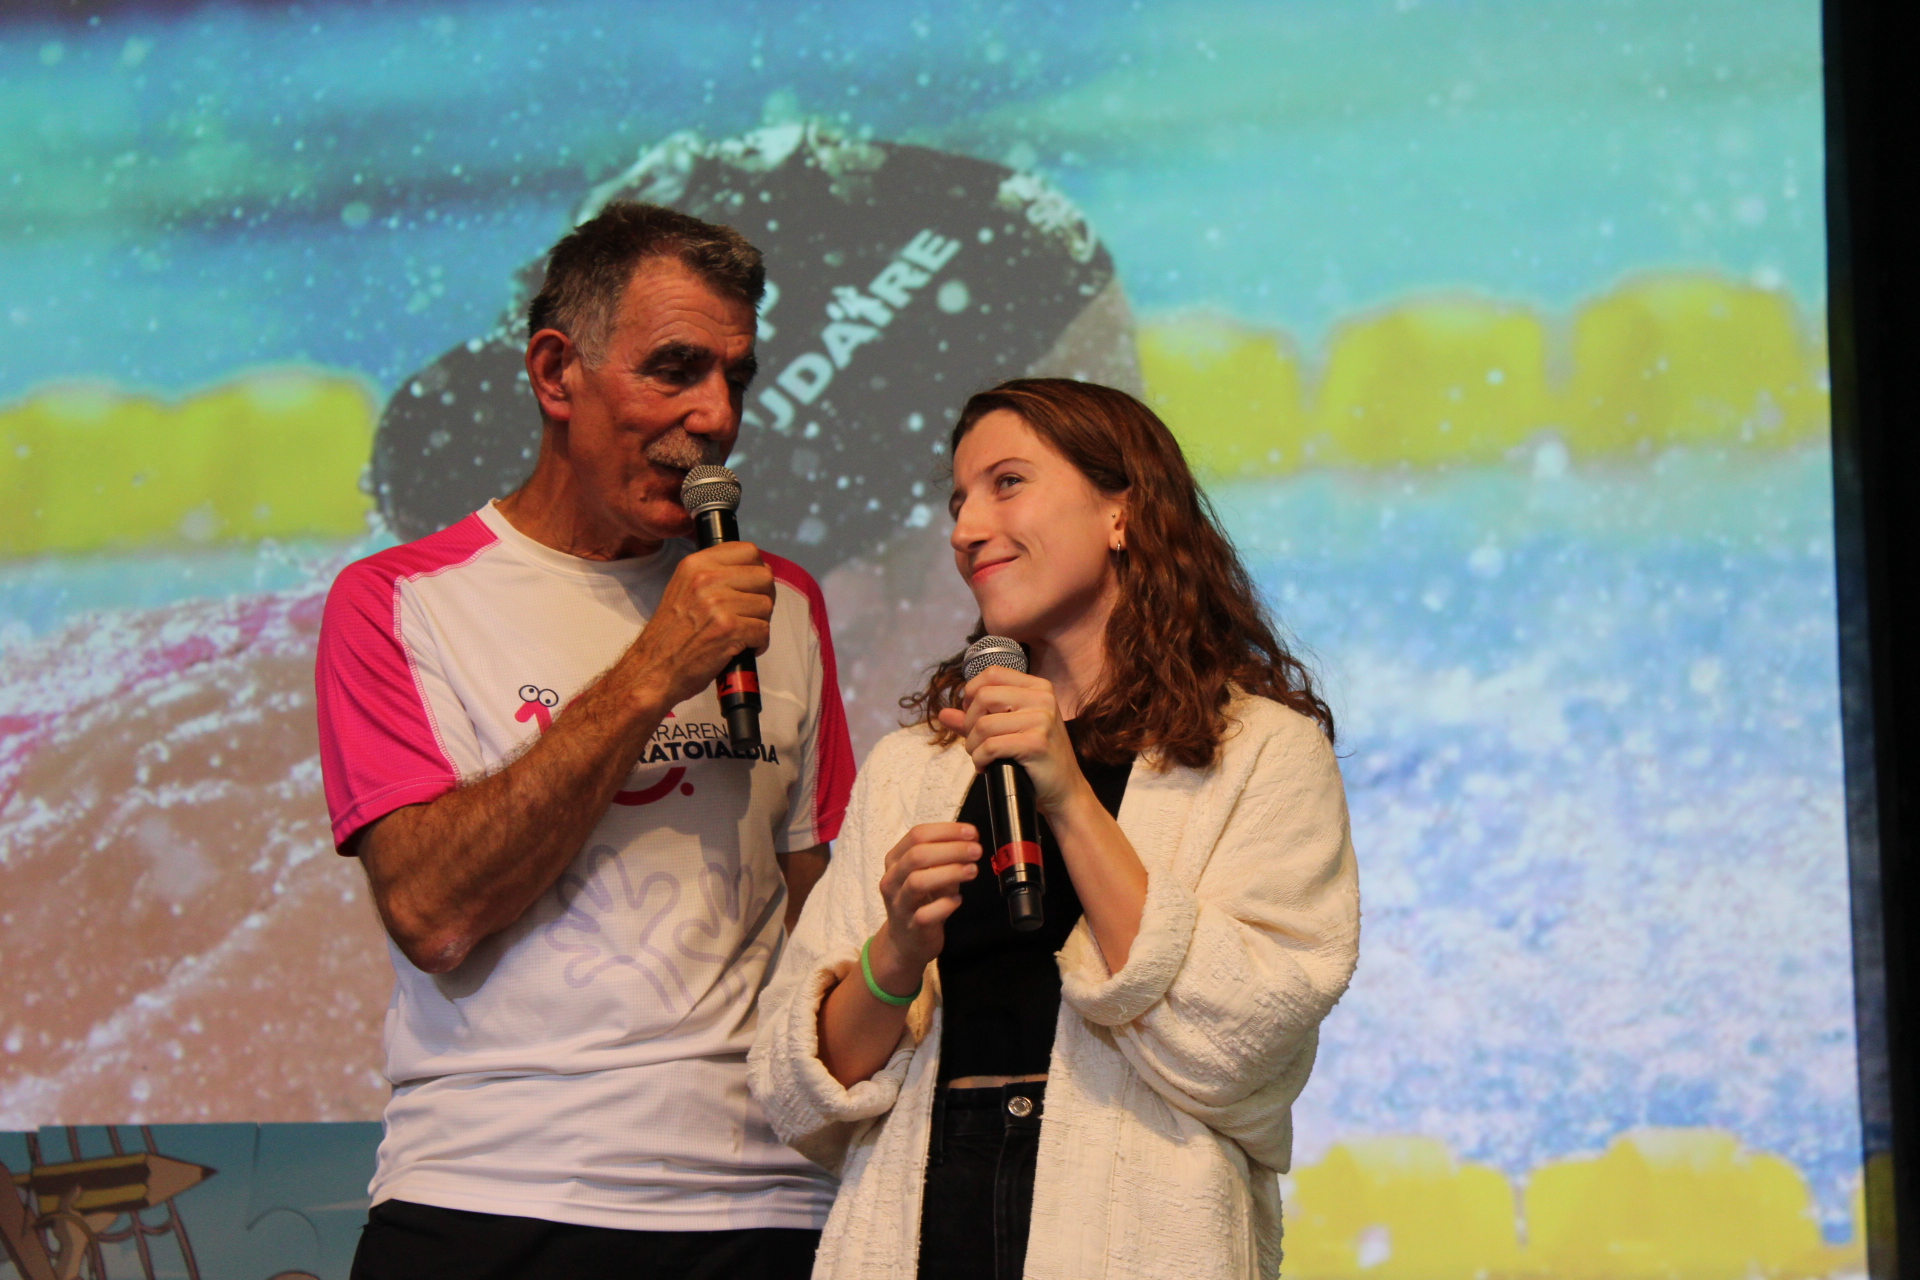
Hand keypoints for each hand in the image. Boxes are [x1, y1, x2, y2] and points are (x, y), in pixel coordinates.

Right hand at [622, 542, 774, 710]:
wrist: (653, 669)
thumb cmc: (671, 634)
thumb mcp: (684, 588)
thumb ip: (715, 574)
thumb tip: (757, 570)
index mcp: (696, 564)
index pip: (748, 551)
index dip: (756, 570)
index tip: (749, 587)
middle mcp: (706, 578)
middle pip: (764, 576)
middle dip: (762, 597)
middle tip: (748, 614)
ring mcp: (718, 603)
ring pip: (766, 605)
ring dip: (759, 623)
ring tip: (740, 633)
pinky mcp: (729, 629)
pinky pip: (764, 631)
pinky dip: (758, 644)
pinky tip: (741, 648)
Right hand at [867, 823, 980, 990]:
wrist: (906, 942)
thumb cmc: (922, 901)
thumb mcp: (930, 873)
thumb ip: (945, 857)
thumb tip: (970, 841)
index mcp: (895, 860)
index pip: (917, 835)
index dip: (947, 831)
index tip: (972, 833)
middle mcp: (892, 880)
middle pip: (917, 855)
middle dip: (951, 849)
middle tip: (976, 851)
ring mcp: (899, 904)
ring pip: (918, 882)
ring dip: (950, 873)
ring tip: (972, 871)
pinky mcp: (911, 927)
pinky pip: (925, 914)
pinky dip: (945, 905)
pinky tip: (958, 900)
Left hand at [935, 667, 1088, 813]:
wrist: (1064, 790)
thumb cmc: (1035, 758)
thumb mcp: (1009, 730)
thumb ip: (976, 719)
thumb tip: (943, 713)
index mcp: (1037, 687)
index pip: (992, 674)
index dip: (971, 693)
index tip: (972, 716)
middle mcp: (1042, 698)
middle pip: (983, 696)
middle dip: (969, 723)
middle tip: (975, 742)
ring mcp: (1042, 720)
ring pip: (984, 724)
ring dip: (973, 746)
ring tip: (980, 757)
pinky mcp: (1036, 743)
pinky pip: (991, 746)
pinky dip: (980, 759)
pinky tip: (985, 767)